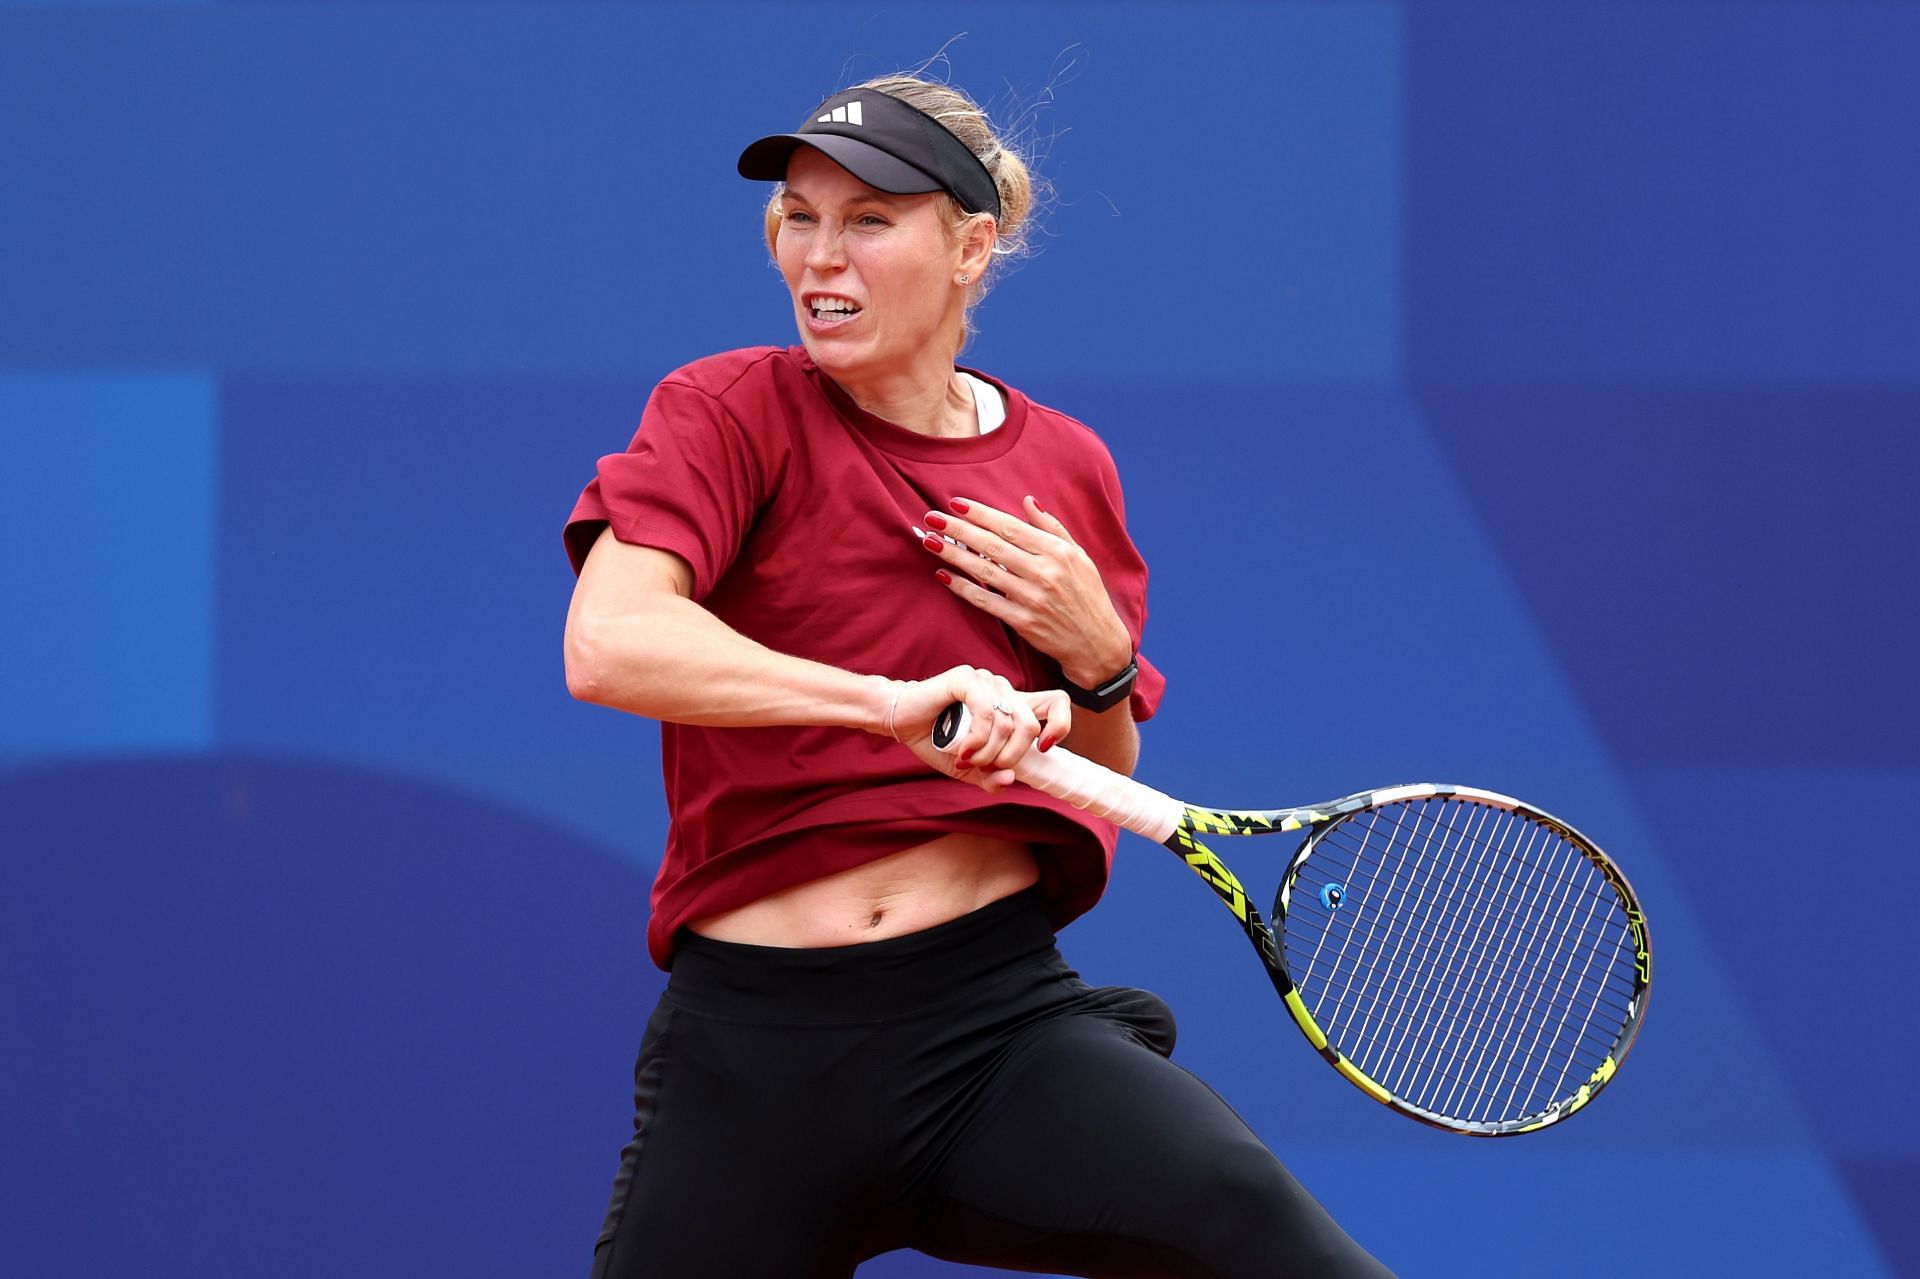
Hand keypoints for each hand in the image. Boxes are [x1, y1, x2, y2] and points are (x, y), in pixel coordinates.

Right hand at [884, 666, 1071, 793]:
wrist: (900, 721)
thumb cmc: (936, 740)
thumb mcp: (969, 769)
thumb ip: (990, 777)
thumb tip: (1010, 780)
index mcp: (1012, 706)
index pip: (1056, 703)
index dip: (1061, 725)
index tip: (1044, 749)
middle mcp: (1003, 691)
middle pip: (1032, 724)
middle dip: (1013, 755)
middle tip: (989, 768)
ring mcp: (986, 682)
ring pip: (1009, 722)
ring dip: (989, 752)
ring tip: (967, 759)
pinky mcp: (966, 679)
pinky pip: (987, 712)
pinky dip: (977, 739)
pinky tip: (962, 751)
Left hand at [915, 496, 1132, 687]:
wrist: (1096, 643)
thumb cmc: (1087, 595)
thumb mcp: (1080, 556)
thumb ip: (1052, 528)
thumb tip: (1028, 501)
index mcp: (1058, 552)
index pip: (1011, 527)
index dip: (981, 514)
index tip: (955, 503)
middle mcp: (1044, 573)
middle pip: (992, 546)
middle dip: (959, 529)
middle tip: (931, 517)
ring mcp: (1032, 599)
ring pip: (985, 572)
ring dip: (954, 555)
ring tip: (930, 541)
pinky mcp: (1023, 622)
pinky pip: (985, 601)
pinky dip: (962, 588)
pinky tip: (943, 575)